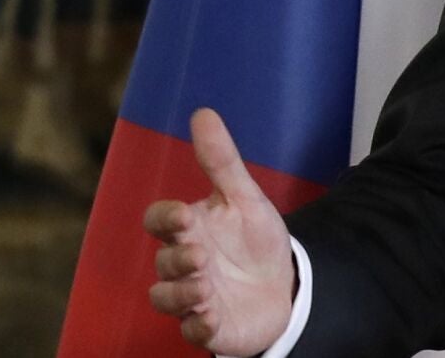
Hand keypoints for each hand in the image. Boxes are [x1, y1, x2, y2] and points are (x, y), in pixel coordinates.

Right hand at [144, 109, 296, 355]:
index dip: (164, 218)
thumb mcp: (244, 197)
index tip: (182, 215)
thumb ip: (221, 160)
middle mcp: (185, 263)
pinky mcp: (210, 327)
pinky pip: (193, 332)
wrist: (286, 282)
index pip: (159, 220)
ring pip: (167, 298)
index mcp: (189, 229)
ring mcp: (194, 297)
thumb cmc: (255, 239)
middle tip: (200, 256)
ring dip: (180, 294)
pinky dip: (198, 326)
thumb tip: (202, 112)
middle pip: (163, 262)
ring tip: (204, 288)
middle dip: (177, 259)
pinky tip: (212, 316)